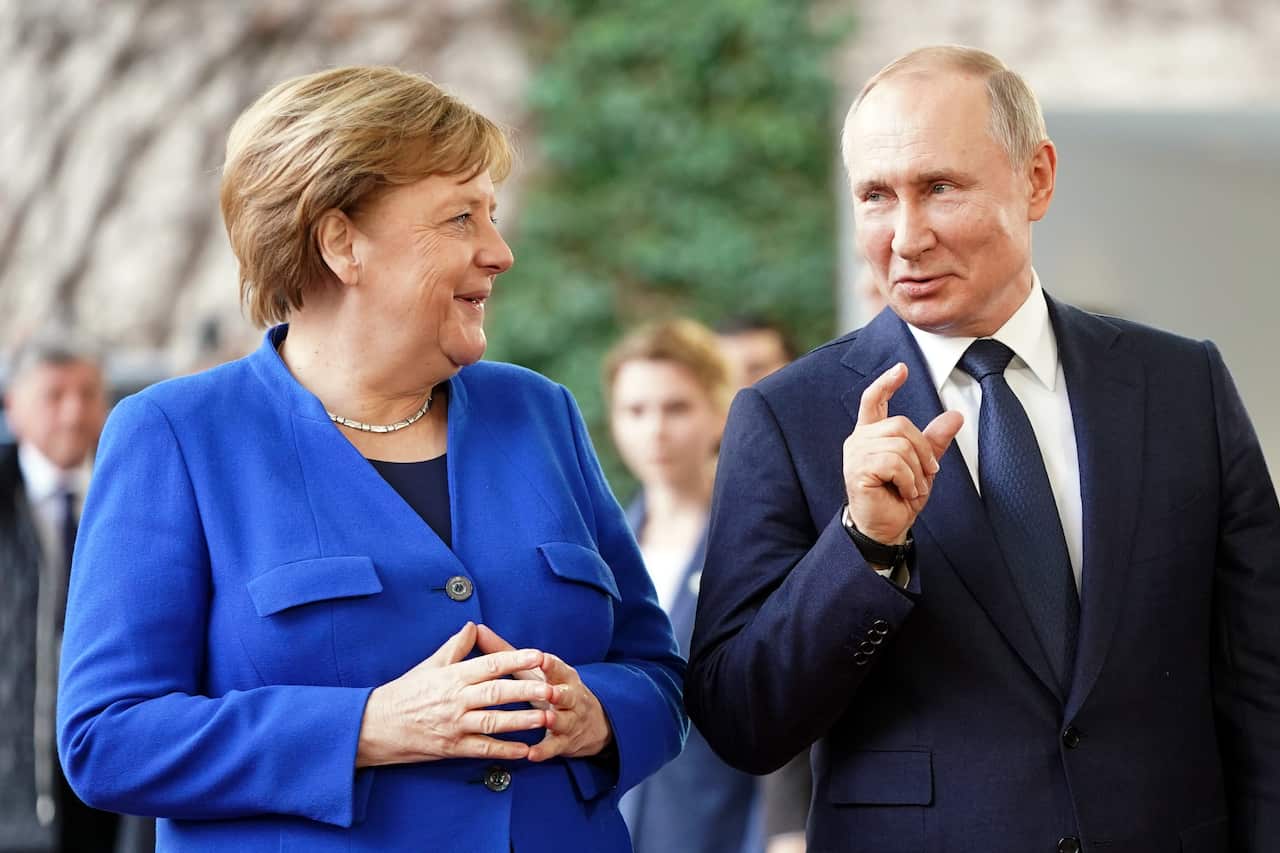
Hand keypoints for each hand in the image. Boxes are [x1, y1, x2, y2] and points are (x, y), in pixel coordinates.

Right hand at [356, 622, 553, 767]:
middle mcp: (456, 700)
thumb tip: (472, 626)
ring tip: (546, 718)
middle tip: (552, 688)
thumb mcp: (429, 666)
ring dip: (522, 721)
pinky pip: (483, 749)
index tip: (538, 655)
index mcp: (452, 677)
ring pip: (494, 722)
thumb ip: (454, 647)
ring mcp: (455, 725)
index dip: (515, 660)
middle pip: (497, 693)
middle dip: (527, 691)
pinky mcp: (451, 747)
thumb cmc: (404, 693)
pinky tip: (524, 749)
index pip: (490, 665)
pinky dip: (505, 750)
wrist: (376, 726)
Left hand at [475, 624, 612, 761]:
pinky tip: (531, 753)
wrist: (587, 722)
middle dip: (559, 692)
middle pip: (566, 693)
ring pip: (564, 720)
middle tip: (549, 692)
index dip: (550, 664)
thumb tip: (477, 630)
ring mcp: (569, 720)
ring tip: (546, 719)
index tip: (541, 658)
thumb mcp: (532, 670)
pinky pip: (555, 747)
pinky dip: (544, 750)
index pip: (557, 667)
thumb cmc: (549, 687)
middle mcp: (569, 696)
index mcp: (561, 675)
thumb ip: (505, 653)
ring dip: (556, 720)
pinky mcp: (564, 741)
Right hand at [843, 363, 963, 545]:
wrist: (886, 528)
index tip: (902, 369)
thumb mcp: (922, 466)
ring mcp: (855, 455)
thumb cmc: (898, 498)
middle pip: (900, 424)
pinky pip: (893, 463)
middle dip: (922, 450)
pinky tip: (904, 491)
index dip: (887, 383)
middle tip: (927, 474)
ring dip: (916, 470)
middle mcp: (859, 440)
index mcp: (871, 434)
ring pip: (899, 445)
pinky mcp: (857, 471)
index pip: (874, 400)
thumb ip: (934, 441)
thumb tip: (955, 416)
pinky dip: (908, 479)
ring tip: (911, 487)